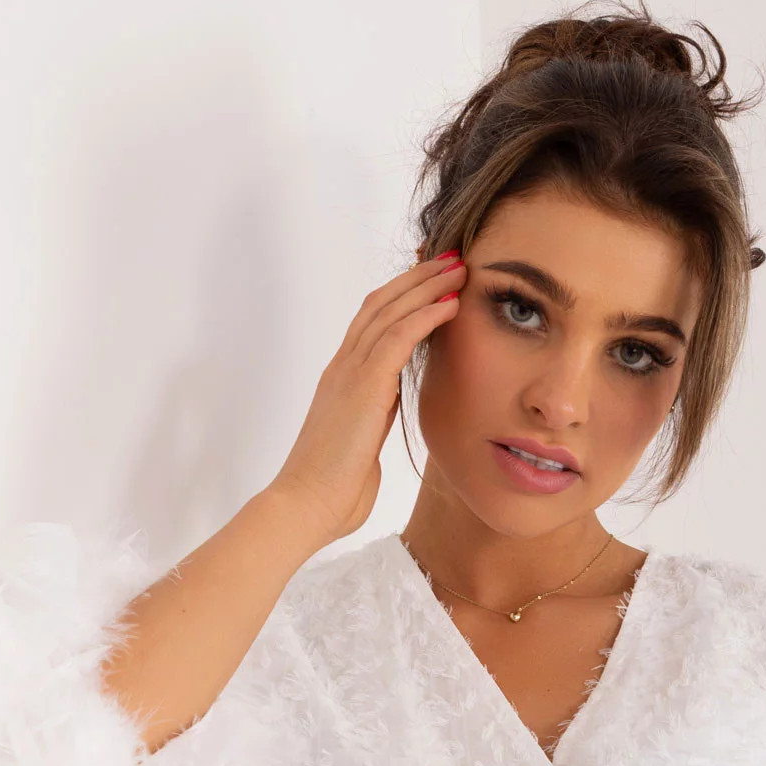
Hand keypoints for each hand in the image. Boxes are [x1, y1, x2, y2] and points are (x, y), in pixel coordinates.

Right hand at [269, 249, 466, 544]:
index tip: (433, 283)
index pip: (372, 323)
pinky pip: (397, 337)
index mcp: (342, 381)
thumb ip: (372, 422)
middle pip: (381, 304)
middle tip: (451, 259)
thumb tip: (384, 419)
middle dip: (418, 278)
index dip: (402, 298)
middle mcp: (343, 368)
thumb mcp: (360, 446)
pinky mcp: (363, 386)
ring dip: (426, 286)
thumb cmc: (334, 491)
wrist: (307, 505)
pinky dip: (425, 315)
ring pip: (390, 311)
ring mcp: (349, 373)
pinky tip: (450, 304)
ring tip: (459, 269)